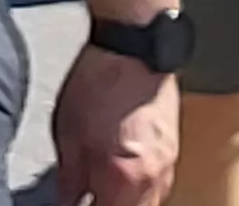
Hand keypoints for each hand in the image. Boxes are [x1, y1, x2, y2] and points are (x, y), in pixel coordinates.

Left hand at [49, 44, 178, 204]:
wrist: (134, 48)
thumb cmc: (99, 83)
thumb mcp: (69, 136)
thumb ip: (70, 181)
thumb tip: (66, 204)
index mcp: (124, 178)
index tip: (73, 205)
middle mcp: (154, 179)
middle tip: (85, 199)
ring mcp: (169, 167)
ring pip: (148, 205)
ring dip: (125, 203)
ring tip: (100, 191)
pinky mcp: (173, 154)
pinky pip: (157, 188)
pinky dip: (138, 192)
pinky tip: (118, 180)